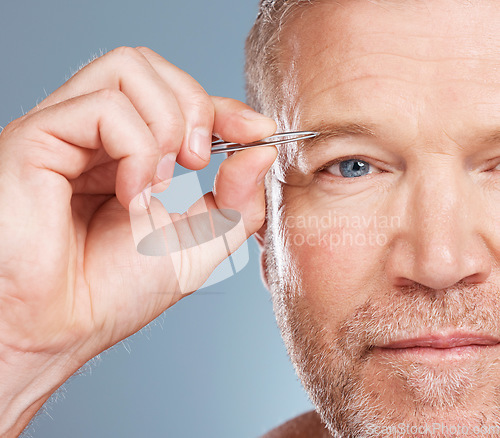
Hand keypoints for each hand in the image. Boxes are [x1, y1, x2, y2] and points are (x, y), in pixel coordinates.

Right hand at [0, 46, 276, 435]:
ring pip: (128, 69)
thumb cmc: (111, 294)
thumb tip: (261, 149)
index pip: (176, 98)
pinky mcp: (37, 138)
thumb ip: (236, 201)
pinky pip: (105, 108)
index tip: (258, 131)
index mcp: (125, 154)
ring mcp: (64, 132)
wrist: (55, 331)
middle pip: (151, 67)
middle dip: (196, 105)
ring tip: (161, 181)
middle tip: (199, 161)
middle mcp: (93, 136)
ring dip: (167, 123)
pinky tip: (131, 192)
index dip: (223, 106)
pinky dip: (136, 149)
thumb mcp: (197, 246)